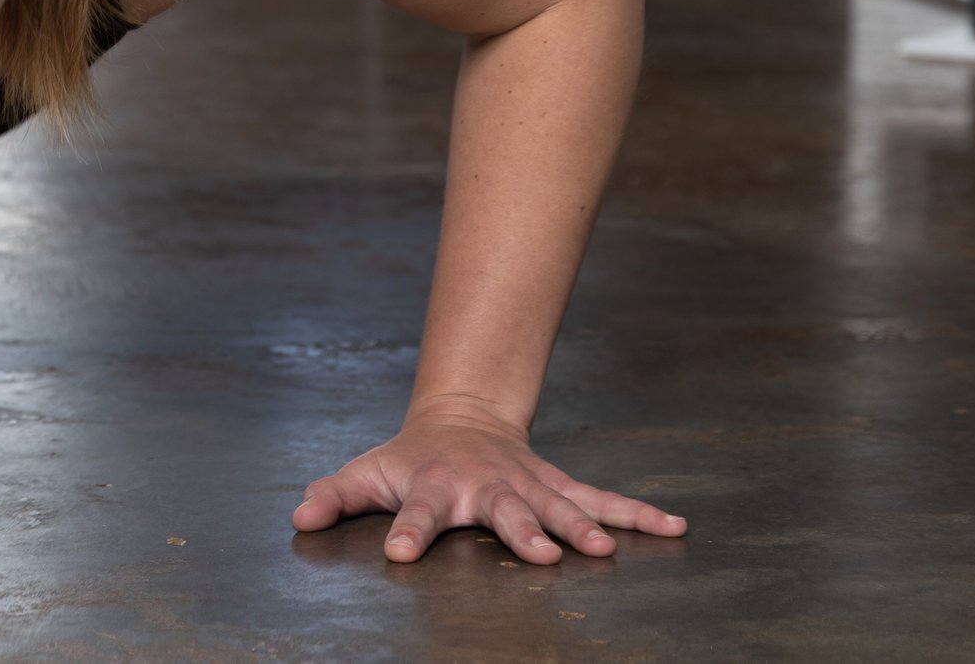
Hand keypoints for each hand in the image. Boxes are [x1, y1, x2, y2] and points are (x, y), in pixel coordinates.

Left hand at [291, 405, 685, 565]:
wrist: (460, 418)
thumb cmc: (408, 458)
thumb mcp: (365, 472)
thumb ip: (334, 496)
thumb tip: (299, 518)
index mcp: (434, 488)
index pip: (415, 513)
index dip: (405, 532)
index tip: (399, 554)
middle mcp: (485, 486)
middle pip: (504, 511)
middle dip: (522, 532)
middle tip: (540, 555)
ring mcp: (527, 485)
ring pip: (561, 506)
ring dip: (584, 526)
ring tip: (607, 549)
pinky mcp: (558, 487)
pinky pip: (603, 500)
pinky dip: (639, 513)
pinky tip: (675, 525)